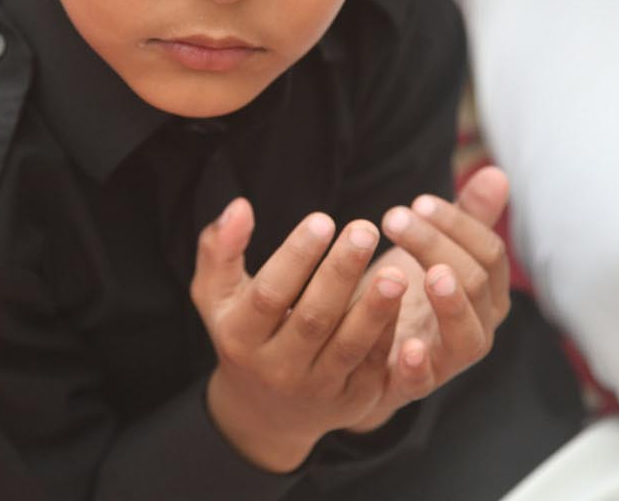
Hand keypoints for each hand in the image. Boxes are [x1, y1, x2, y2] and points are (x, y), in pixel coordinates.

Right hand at [190, 199, 409, 471]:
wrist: (263, 412)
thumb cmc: (242, 332)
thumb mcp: (216, 295)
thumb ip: (219, 249)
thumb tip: (239, 206)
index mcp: (241, 337)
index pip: (270, 294)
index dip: (296, 257)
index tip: (322, 219)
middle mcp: (276, 368)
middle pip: (313, 318)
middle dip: (341, 272)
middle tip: (365, 230)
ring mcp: (315, 389)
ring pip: (348, 345)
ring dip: (374, 308)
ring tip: (395, 270)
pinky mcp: (350, 402)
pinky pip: (372, 365)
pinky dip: (388, 332)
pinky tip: (403, 298)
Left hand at [344, 166, 512, 432]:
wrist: (362, 352)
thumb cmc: (404, 292)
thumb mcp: (432, 250)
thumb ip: (465, 217)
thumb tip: (497, 172)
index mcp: (485, 292)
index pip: (489, 253)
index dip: (458, 225)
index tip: (419, 202)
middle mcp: (476, 327)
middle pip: (475, 283)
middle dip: (437, 246)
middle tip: (394, 217)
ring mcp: (449, 360)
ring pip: (467, 336)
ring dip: (449, 303)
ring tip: (428, 274)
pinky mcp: (412, 386)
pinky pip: (424, 382)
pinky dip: (418, 366)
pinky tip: (404, 345)